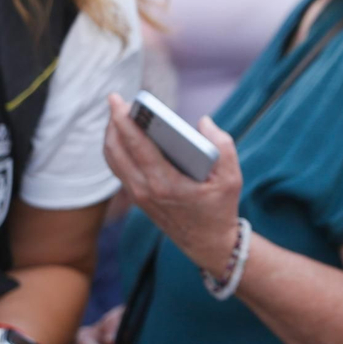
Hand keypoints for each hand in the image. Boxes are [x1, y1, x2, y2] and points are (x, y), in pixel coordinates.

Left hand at [103, 93, 242, 277]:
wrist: (208, 243)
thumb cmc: (220, 208)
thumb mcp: (231, 177)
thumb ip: (222, 145)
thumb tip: (203, 122)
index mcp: (166, 183)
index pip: (137, 146)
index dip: (124, 121)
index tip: (119, 102)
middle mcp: (146, 189)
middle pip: (117, 150)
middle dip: (112, 122)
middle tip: (115, 100)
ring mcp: (139, 195)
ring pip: (114, 159)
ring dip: (111, 135)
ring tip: (117, 114)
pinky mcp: (138, 197)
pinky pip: (119, 168)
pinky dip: (117, 149)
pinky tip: (123, 135)